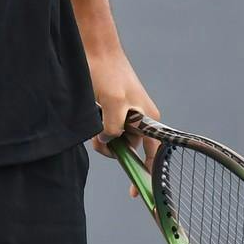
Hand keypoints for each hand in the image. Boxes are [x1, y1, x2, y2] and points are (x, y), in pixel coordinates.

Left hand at [86, 49, 160, 199]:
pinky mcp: (111, 108)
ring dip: (100, 136)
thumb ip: (113, 127)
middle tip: (98, 138)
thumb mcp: (113, 102)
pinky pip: (104, 127)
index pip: (153, 156)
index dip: (145, 176)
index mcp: (150, 121)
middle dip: (110, 149)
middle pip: (127, 149)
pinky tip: (90, 111)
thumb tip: (108, 140)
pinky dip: (95, 126)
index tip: (135, 195)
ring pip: (112, 138)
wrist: (94, 47)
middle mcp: (141, 119)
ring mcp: (126, 114)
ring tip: (93, 117)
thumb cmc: (107, 72)